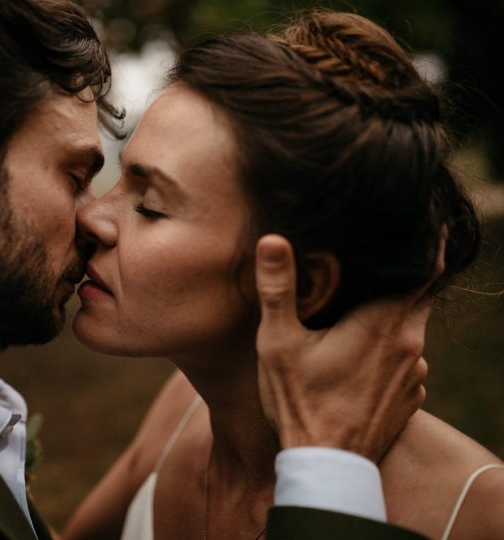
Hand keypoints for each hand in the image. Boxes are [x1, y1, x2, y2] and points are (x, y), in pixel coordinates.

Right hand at [255, 232, 444, 461]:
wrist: (326, 466)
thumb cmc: (299, 402)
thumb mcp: (278, 342)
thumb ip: (278, 289)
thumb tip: (272, 240)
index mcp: (383, 323)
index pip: (424, 270)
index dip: (426, 246)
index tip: (423, 226)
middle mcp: (410, 345)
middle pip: (417, 298)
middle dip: (399, 283)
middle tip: (370, 274)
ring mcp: (414, 376)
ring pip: (410, 333)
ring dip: (391, 323)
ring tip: (356, 322)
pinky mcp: (410, 399)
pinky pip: (407, 364)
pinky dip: (390, 355)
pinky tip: (359, 363)